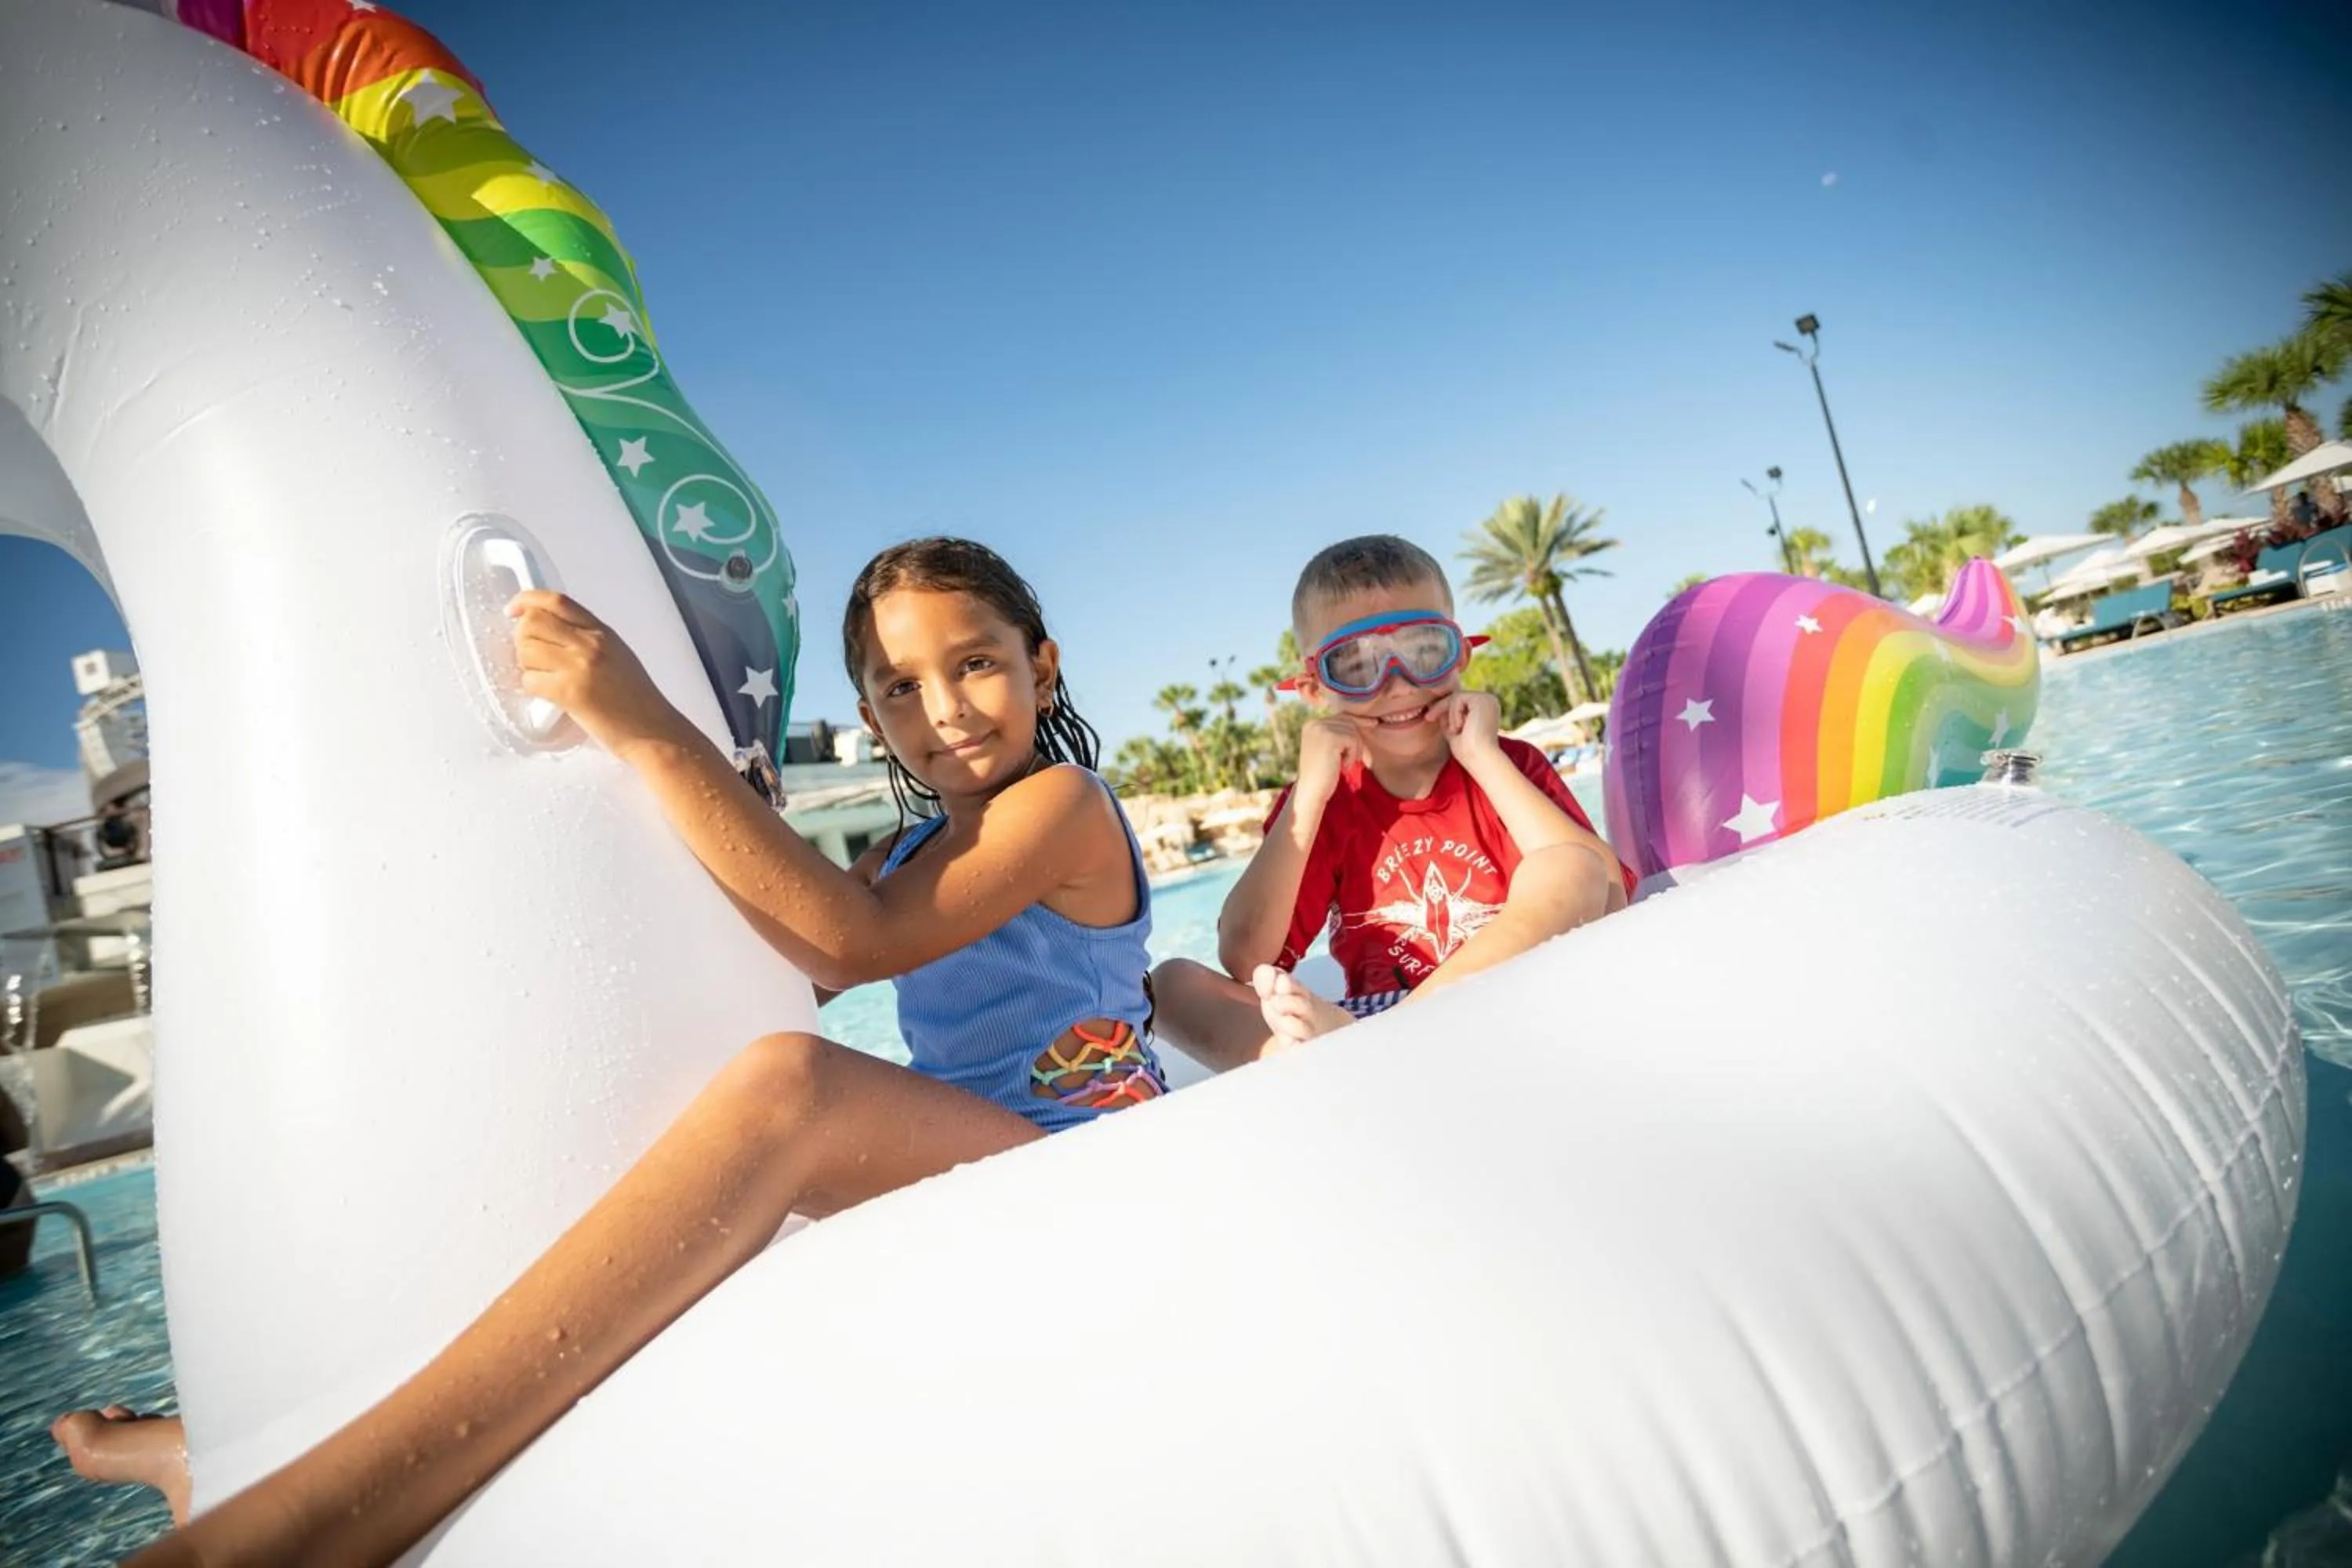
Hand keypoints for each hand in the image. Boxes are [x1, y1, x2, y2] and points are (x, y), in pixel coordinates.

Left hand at [508, 591, 695, 761]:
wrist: (654, 731)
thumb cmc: (638, 701)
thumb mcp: (618, 655)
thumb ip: (587, 639)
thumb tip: (550, 632)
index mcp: (602, 632)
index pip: (556, 601)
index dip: (527, 600)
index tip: (515, 609)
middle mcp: (590, 644)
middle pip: (533, 622)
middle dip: (522, 637)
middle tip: (531, 654)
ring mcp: (579, 667)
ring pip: (526, 650)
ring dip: (526, 665)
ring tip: (544, 677)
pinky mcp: (569, 693)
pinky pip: (530, 680)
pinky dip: (532, 687)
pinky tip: (548, 694)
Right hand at [1291, 717, 1364, 813]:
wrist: (1311, 792)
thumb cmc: (1323, 774)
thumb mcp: (1330, 749)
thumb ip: (1341, 734)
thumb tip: (1368, 720)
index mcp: (1312, 724)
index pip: (1342, 716)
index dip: (1359, 723)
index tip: (1374, 723)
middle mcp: (1314, 723)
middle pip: (1349, 721)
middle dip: (1358, 741)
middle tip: (1358, 760)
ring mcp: (1320, 729)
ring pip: (1353, 731)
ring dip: (1355, 750)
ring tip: (1345, 764)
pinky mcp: (1329, 738)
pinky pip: (1353, 740)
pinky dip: (1353, 755)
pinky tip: (1343, 766)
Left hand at [1435, 689, 1501, 761]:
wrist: (1480, 759)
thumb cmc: (1468, 751)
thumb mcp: (1454, 731)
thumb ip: (1448, 718)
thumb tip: (1436, 705)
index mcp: (1485, 710)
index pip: (1459, 702)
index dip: (1442, 709)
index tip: (1428, 718)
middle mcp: (1489, 702)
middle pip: (1456, 697)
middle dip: (1441, 708)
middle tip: (1428, 718)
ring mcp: (1488, 699)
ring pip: (1455, 697)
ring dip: (1449, 715)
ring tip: (1455, 731)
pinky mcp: (1483, 699)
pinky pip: (1458, 698)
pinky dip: (1454, 713)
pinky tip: (1460, 727)